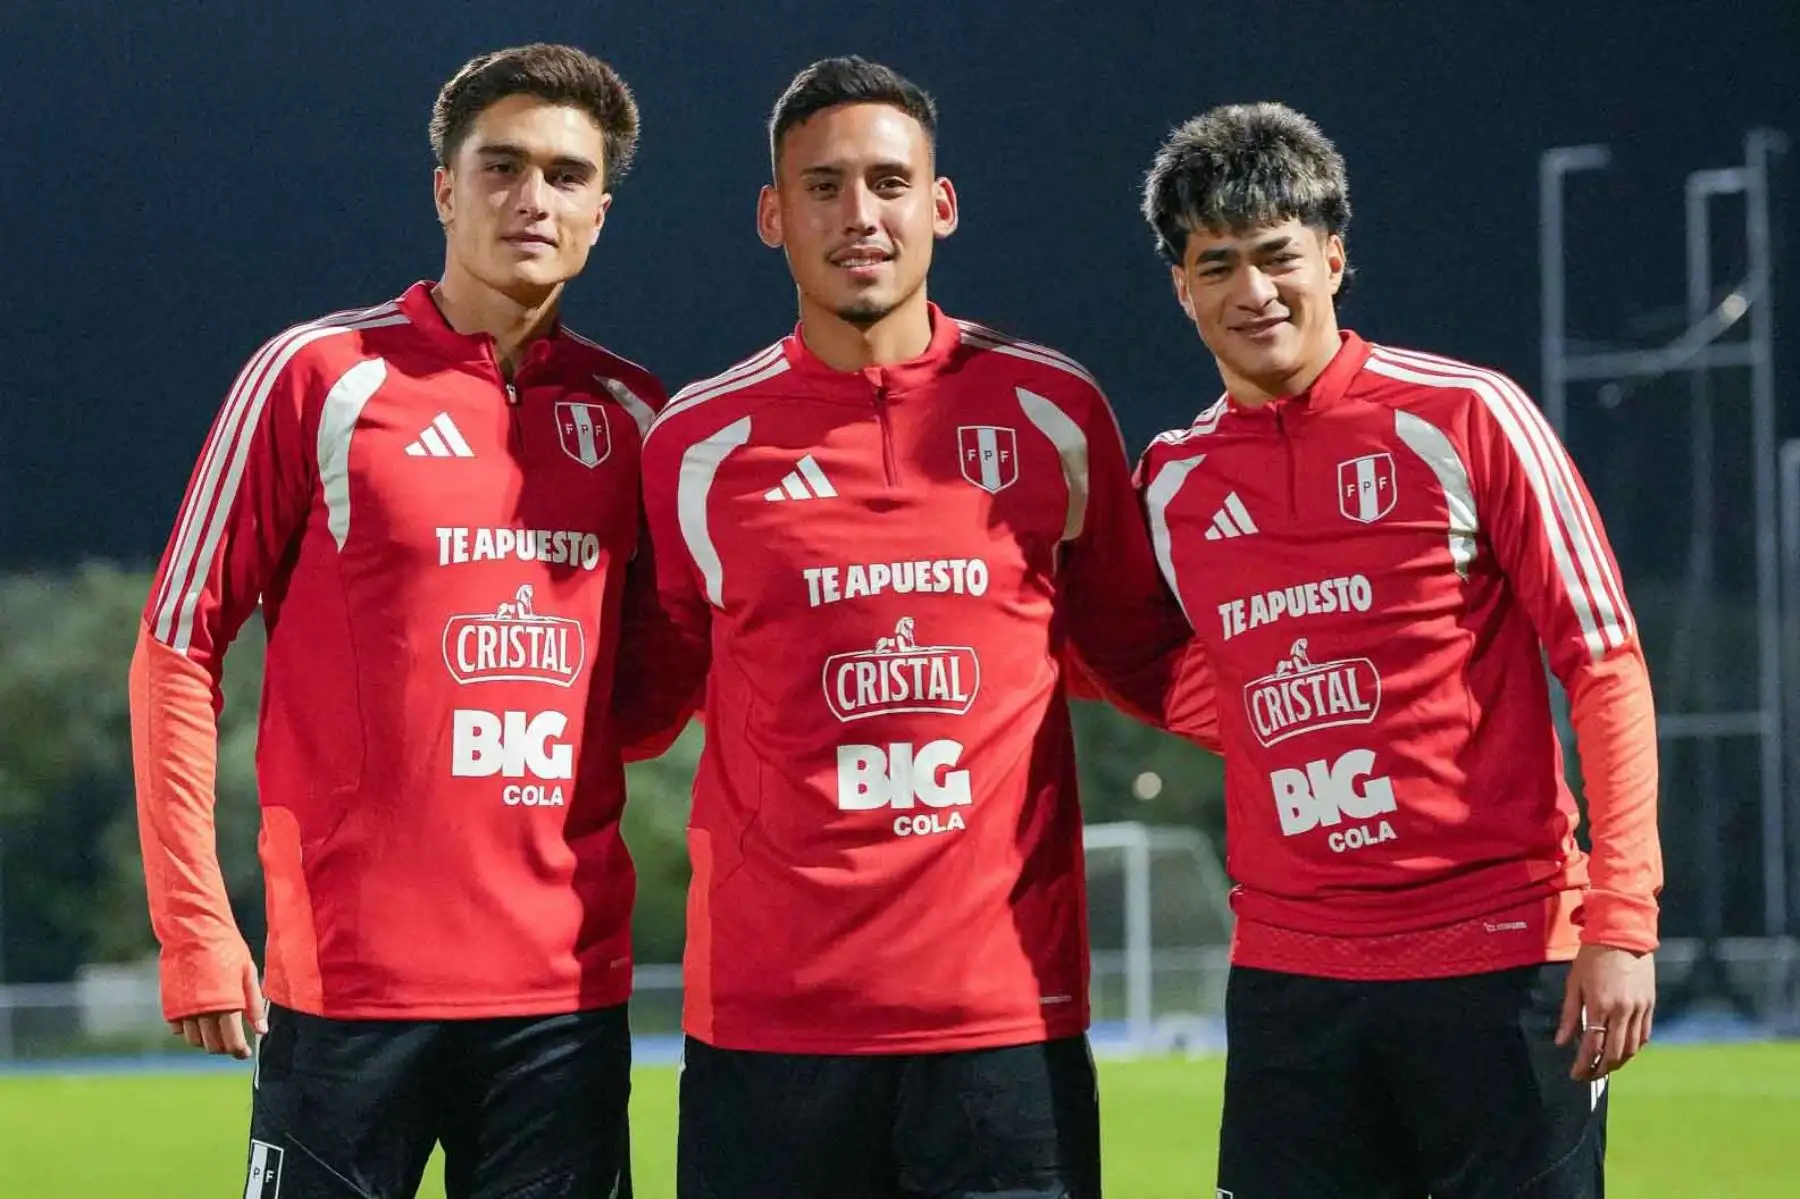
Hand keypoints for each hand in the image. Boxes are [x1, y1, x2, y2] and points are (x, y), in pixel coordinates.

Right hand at [168, 955, 266, 1059]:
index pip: (231, 1042)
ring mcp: (183, 1010)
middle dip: (224, 1047)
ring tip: (217, 1029)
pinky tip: (199, 1018)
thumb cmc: (226, 949)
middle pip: (212, 1046)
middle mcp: (202, 1012)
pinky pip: (178, 1029)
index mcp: (225, 1005)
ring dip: (206, 1040)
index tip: (243, 1053)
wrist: (193, 932)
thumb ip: (254, 1004)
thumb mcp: (247, 972)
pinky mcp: (170, 1005)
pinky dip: (188, 1029)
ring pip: (194, 1041)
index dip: (238, 1051)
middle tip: (233, 1041)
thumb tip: (261, 1031)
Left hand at [1555, 944, 1655, 1080]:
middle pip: (1614, 1053)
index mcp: (1600, 1006)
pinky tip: (1623, 1051)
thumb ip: (1569, 1015)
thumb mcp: (1574, 984)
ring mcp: (1639, 1009)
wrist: (1622, 936)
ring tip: (1604, 1067)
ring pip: (1631, 1048)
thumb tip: (1562, 1042)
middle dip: (1600, 1069)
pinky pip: (1644, 1035)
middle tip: (1588, 1076)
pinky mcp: (1650, 1006)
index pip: (1592, 1046)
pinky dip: (1633, 1048)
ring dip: (1617, 1062)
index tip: (1575, 1074)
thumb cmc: (1592, 958)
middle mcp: (1623, 1011)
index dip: (1583, 1064)